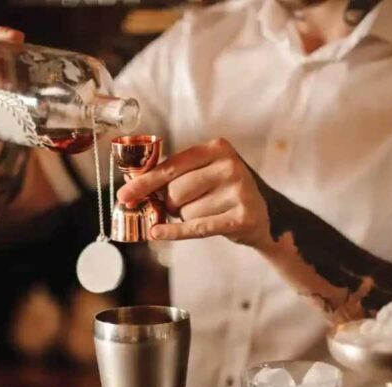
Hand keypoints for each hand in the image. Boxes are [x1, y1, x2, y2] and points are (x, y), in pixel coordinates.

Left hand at [115, 138, 272, 249]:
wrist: (266, 214)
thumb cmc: (225, 192)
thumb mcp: (206, 173)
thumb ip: (175, 175)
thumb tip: (132, 188)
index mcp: (218, 148)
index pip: (171, 166)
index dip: (145, 182)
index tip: (124, 194)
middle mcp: (230, 166)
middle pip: (176, 191)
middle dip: (172, 204)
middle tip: (182, 206)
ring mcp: (239, 191)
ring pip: (187, 212)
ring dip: (187, 218)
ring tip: (208, 212)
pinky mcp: (242, 217)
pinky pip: (197, 227)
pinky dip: (175, 232)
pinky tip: (157, 233)